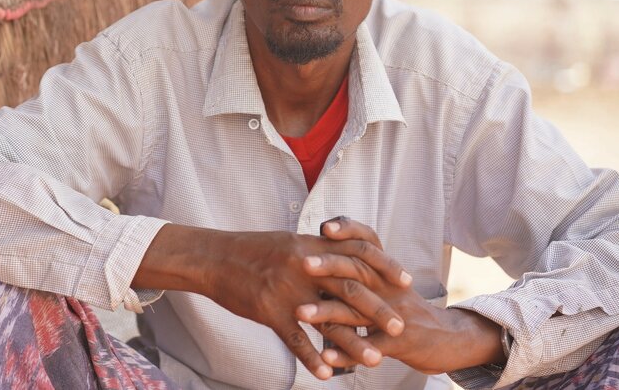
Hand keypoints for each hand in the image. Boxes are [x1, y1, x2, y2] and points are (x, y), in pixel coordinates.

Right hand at [133, 223, 412, 379]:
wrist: (213, 258)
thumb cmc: (250, 250)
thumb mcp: (287, 244)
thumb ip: (316, 252)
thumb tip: (340, 256)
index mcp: (311, 247)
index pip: (357, 253)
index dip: (384, 266)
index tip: (405, 281)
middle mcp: (304, 267)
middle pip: (350, 288)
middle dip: (378, 310)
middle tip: (399, 328)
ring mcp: (287, 291)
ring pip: (328, 319)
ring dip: (352, 343)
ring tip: (374, 361)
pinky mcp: (269, 311)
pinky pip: (295, 339)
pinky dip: (311, 358)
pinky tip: (326, 376)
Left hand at [297, 224, 503, 373]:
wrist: (450, 339)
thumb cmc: (407, 309)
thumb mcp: (389, 284)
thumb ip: (362, 269)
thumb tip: (325, 251)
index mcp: (386, 272)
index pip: (368, 242)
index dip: (349, 231)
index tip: (323, 227)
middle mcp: (390, 288)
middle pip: (359, 271)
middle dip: (329, 266)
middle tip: (302, 263)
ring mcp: (394, 315)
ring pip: (357, 312)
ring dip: (326, 313)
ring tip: (300, 313)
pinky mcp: (398, 343)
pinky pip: (367, 348)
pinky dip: (345, 353)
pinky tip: (324, 357)